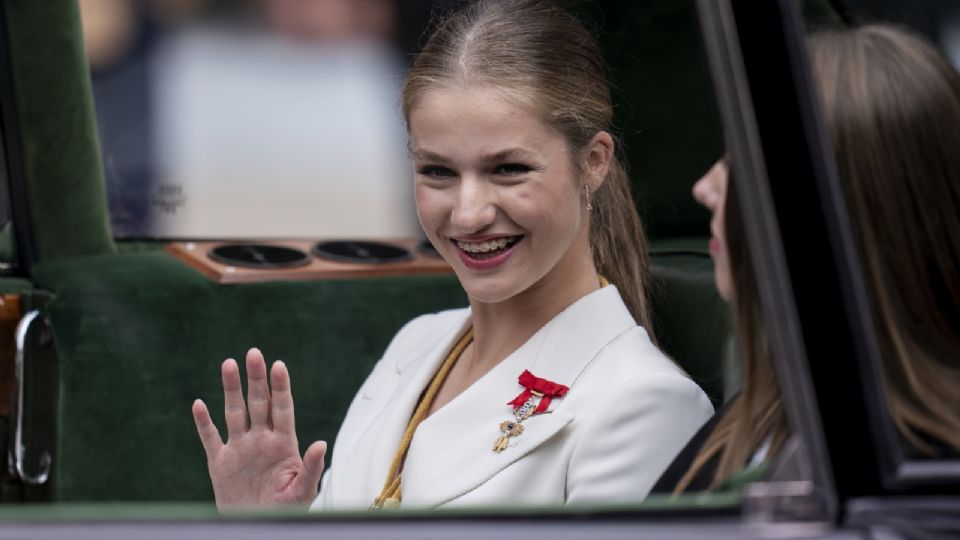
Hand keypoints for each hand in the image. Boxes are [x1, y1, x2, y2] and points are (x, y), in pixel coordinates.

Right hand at [192, 348, 326, 509]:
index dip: (280, 387)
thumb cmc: (285, 511)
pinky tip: (199, 404)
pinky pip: (210, 438)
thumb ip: (311, 468)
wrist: (256, 526)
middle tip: (254, 353)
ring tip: (228, 363)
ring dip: (231, 389)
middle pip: (258, 403)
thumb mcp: (302, 492)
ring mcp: (239, 449)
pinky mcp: (219, 463)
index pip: (282, 409)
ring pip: (234, 412)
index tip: (279, 365)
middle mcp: (260, 440)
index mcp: (283, 444)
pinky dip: (203, 423)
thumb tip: (321, 443)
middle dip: (256, 379)